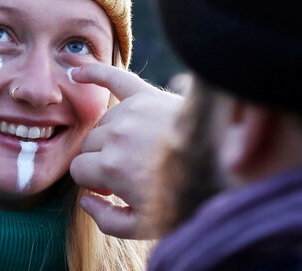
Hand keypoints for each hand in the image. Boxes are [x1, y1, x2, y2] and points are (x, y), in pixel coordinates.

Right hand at [69, 64, 183, 239]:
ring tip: (131, 150)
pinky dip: (93, 73)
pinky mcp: (146, 96)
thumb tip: (86, 201)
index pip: (78, 169)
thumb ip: (107, 220)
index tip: (109, 189)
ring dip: (109, 136)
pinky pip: (113, 78)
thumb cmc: (186, 199)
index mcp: (110, 168)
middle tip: (124, 173)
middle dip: (98, 161)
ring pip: (102, 123)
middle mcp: (115, 136)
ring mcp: (130, 113)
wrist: (224, 165)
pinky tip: (77, 74)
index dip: (91, 182)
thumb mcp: (145, 227)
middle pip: (87, 145)